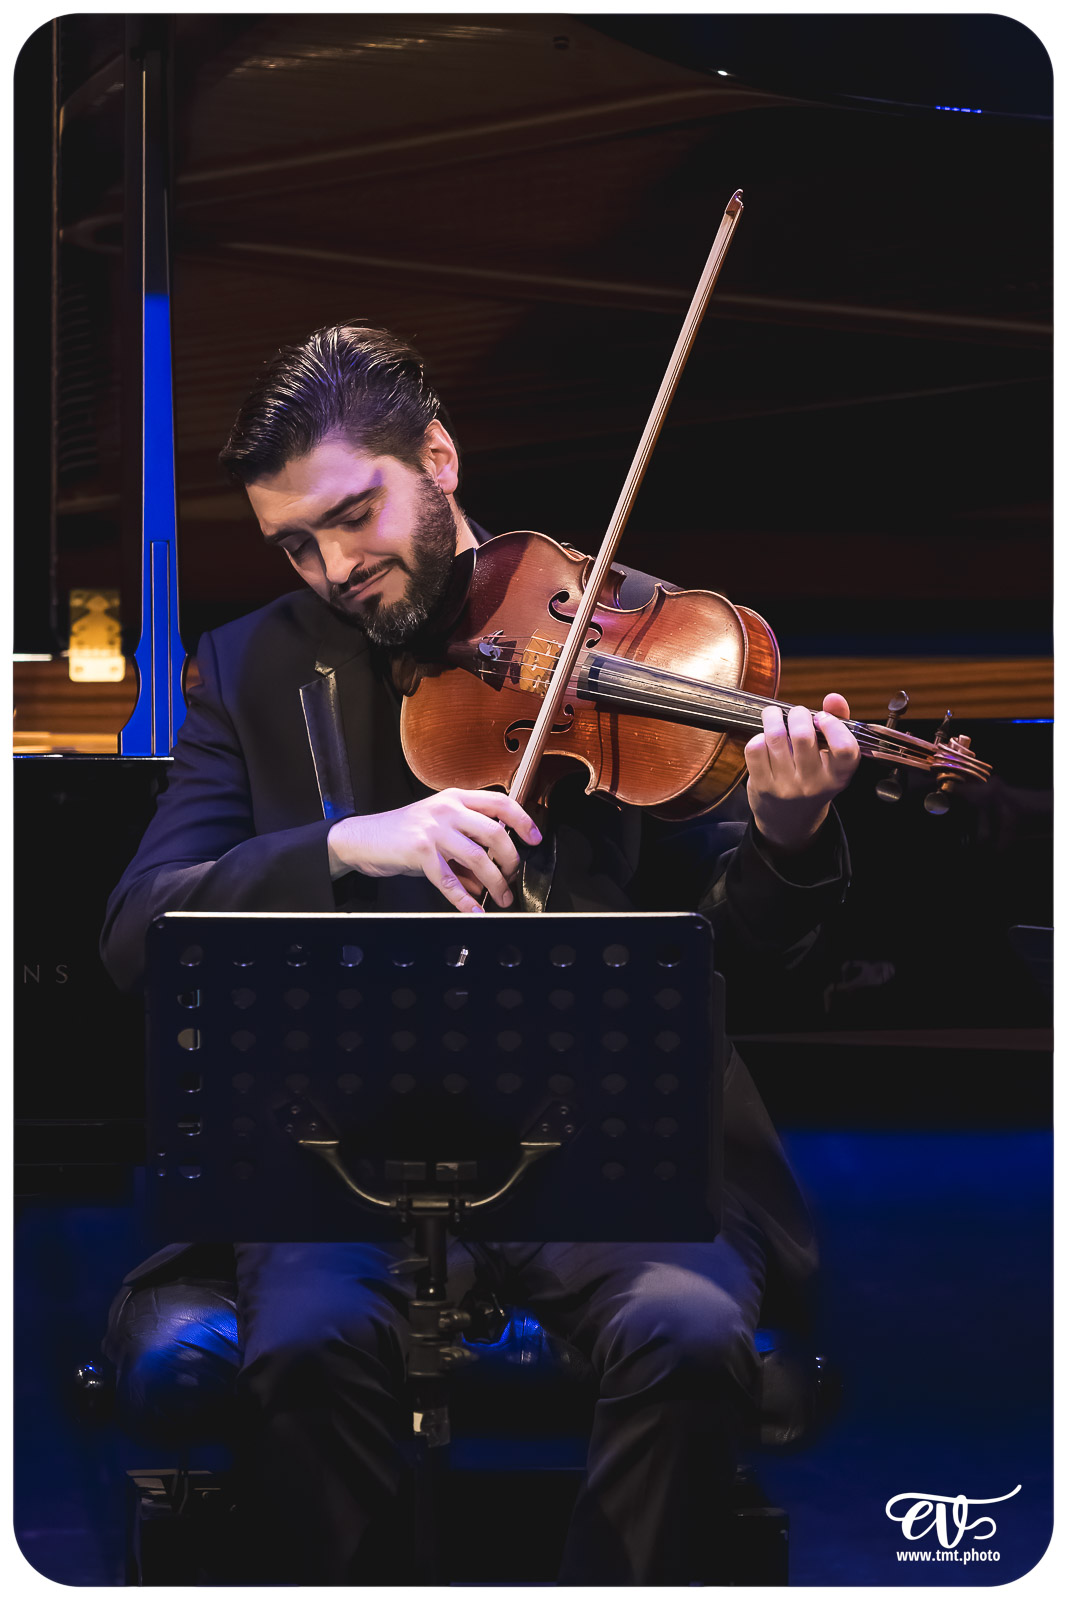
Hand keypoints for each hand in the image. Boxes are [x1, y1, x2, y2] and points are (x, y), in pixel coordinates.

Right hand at [327, 788, 541, 912]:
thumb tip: (491, 875)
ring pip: (477, 858)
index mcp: (455, 797)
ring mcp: (433, 829)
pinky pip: (449, 880)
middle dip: (510, 860)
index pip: (499, 802)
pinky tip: (474, 911)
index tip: (534, 839)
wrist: (364, 838)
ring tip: (500, 898)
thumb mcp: (438, 829)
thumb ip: (466, 845)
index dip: (522, 821)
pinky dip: (464, 899)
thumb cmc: (404, 834)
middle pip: (494, 832)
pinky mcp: (420, 852)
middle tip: (511, 877)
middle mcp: (447, 809)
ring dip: (494, 883)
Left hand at [744, 693, 859, 852]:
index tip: (823, 717)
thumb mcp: (832, 759)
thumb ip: (838, 725)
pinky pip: (755, 750)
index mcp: (838, 776)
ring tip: (774, 715)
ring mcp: (787, 787)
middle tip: (796, 714)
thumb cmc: (813, 778)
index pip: (844, 749)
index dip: (834, 725)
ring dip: (773, 718)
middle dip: (798, 714)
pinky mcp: (763, 786)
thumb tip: (834, 698)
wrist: (790, 820)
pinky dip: (758, 737)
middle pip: (803, 736)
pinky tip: (764, 739)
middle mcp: (814, 784)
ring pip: (776, 738)